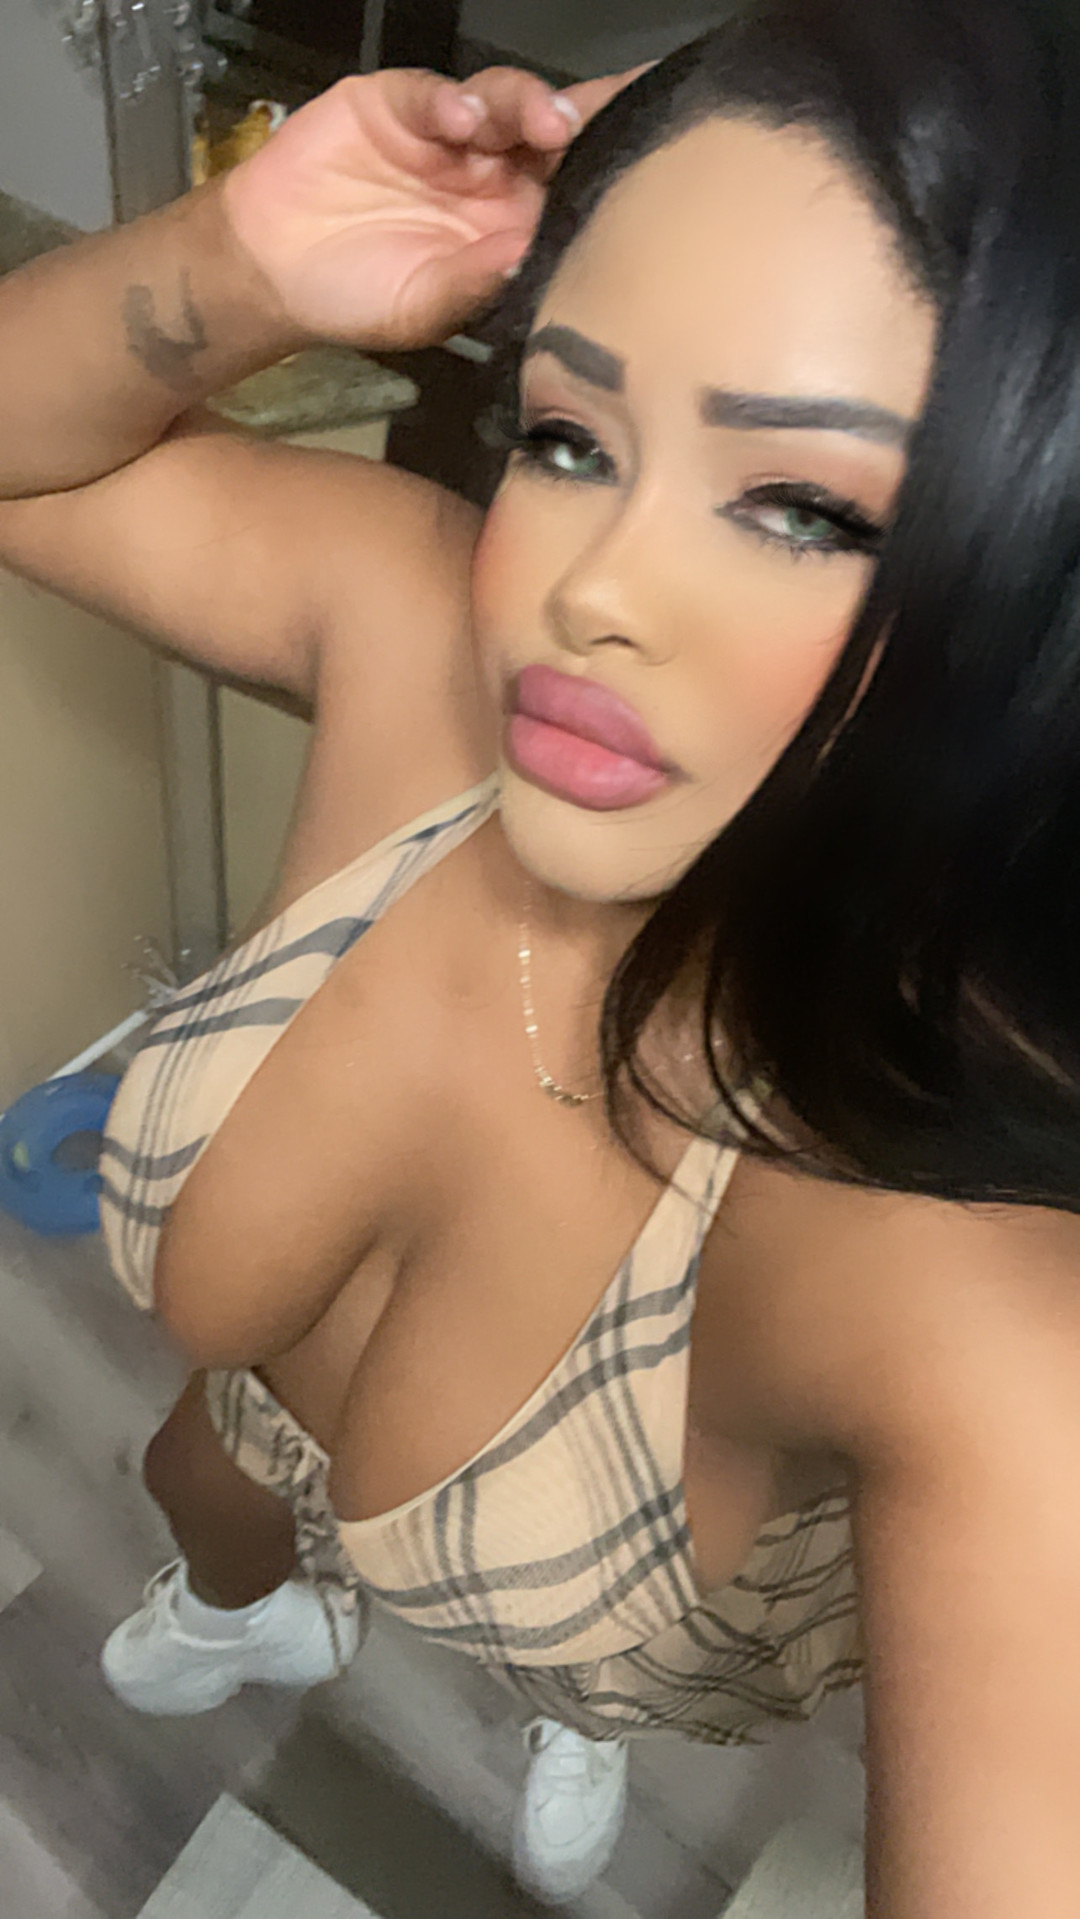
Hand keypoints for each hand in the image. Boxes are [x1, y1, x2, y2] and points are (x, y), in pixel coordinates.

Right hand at [222, 66, 644, 352]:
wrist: (274, 270)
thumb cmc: (358, 298)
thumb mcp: (420, 310)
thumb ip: (472, 282)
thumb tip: (524, 255)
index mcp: (512, 226)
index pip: (573, 191)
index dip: (608, 171)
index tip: (656, 162)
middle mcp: (491, 176)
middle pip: (551, 136)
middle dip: (580, 124)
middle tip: (592, 130)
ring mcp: (448, 137)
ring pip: (504, 104)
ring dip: (526, 106)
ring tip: (540, 121)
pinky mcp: (398, 106)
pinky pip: (431, 93)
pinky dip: (447, 101)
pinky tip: (458, 117)